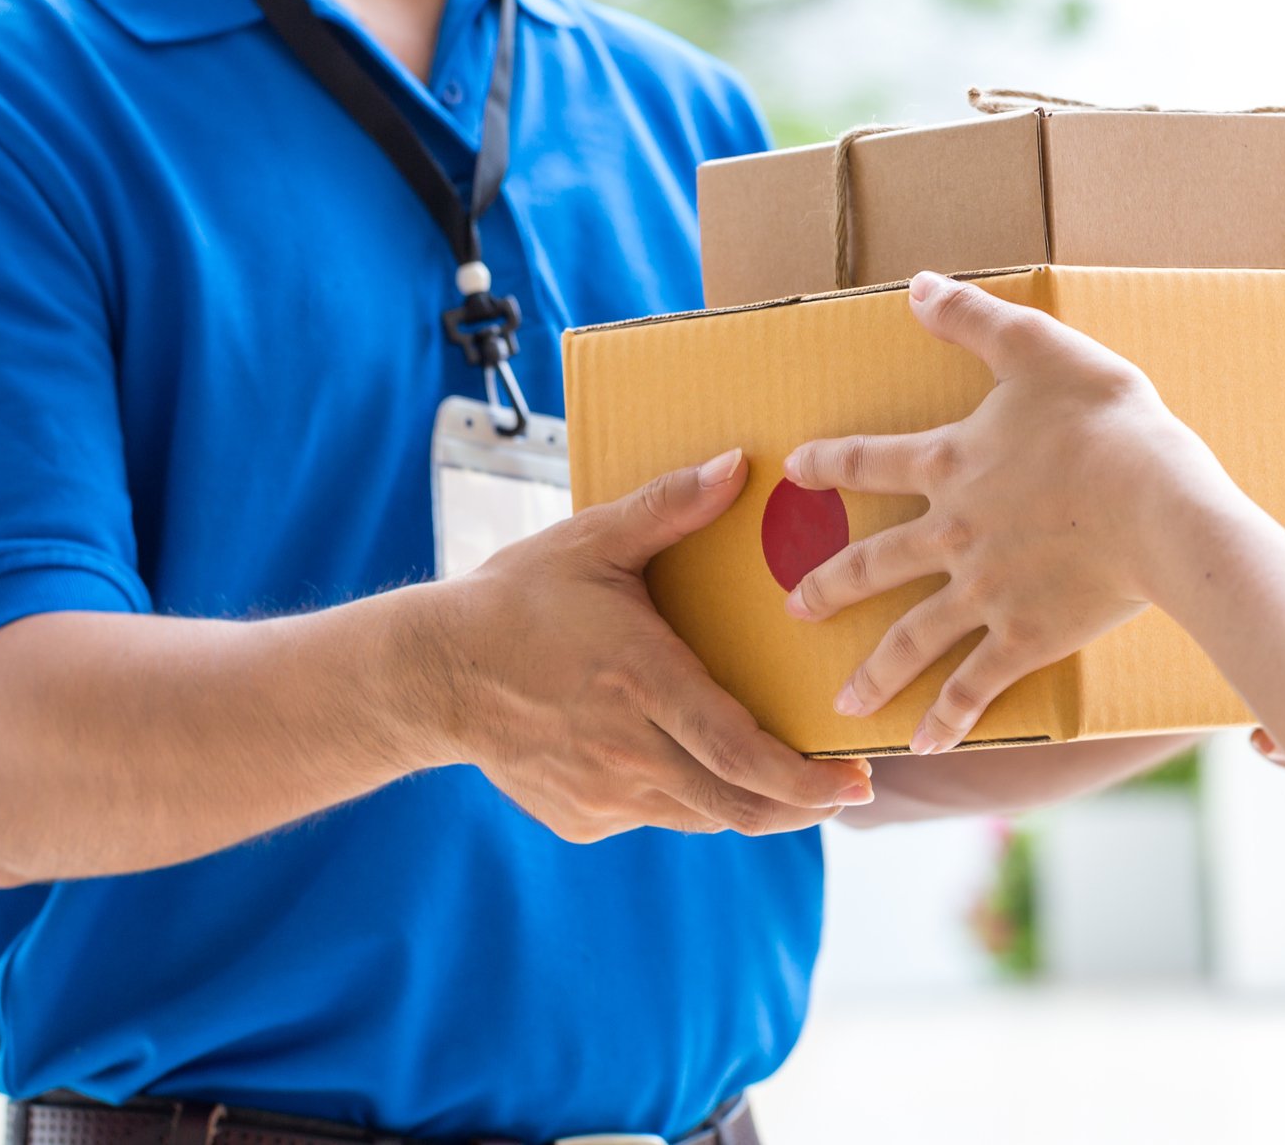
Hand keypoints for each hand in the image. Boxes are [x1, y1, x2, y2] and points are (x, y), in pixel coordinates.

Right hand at [420, 450, 873, 840]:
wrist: (430, 673)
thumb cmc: (516, 599)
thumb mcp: (592, 542)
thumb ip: (669, 507)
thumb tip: (741, 464)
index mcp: (643, 683)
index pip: (740, 754)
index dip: (804, 780)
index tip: (855, 782)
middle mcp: (628, 752)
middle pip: (737, 806)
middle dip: (802, 805)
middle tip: (845, 790)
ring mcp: (603, 794)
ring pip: (703, 816)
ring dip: (750, 803)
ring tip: (785, 777)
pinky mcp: (582, 819)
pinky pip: (655, 814)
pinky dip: (687, 796)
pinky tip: (690, 761)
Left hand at [782, 271, 1236, 753]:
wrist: (1157, 506)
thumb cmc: (1106, 422)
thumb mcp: (1038, 348)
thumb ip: (973, 319)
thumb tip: (916, 286)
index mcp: (950, 463)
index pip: (869, 461)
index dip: (828, 464)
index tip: (793, 472)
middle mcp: (951, 534)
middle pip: (873, 564)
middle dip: (830, 587)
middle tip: (795, 609)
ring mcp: (983, 593)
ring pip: (911, 637)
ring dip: (874, 671)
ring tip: (842, 703)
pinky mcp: (1024, 639)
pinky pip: (974, 687)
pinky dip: (949, 719)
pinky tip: (924, 746)